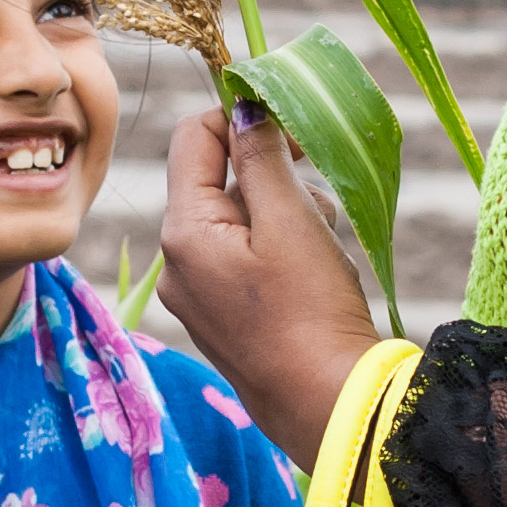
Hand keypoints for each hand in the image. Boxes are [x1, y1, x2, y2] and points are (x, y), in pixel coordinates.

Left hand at [158, 105, 382, 466]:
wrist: (328, 403)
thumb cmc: (311, 311)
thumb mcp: (291, 221)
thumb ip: (262, 157)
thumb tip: (244, 103)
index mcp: (183, 232)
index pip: (194, 137)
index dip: (241, 117)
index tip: (294, 126)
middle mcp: (178, 261)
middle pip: (218, 177)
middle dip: (272, 173)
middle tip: (317, 189)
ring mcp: (199, 292)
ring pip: (239, 216)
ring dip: (284, 210)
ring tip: (322, 245)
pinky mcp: (224, 315)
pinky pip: (245, 254)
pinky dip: (282, 245)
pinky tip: (317, 271)